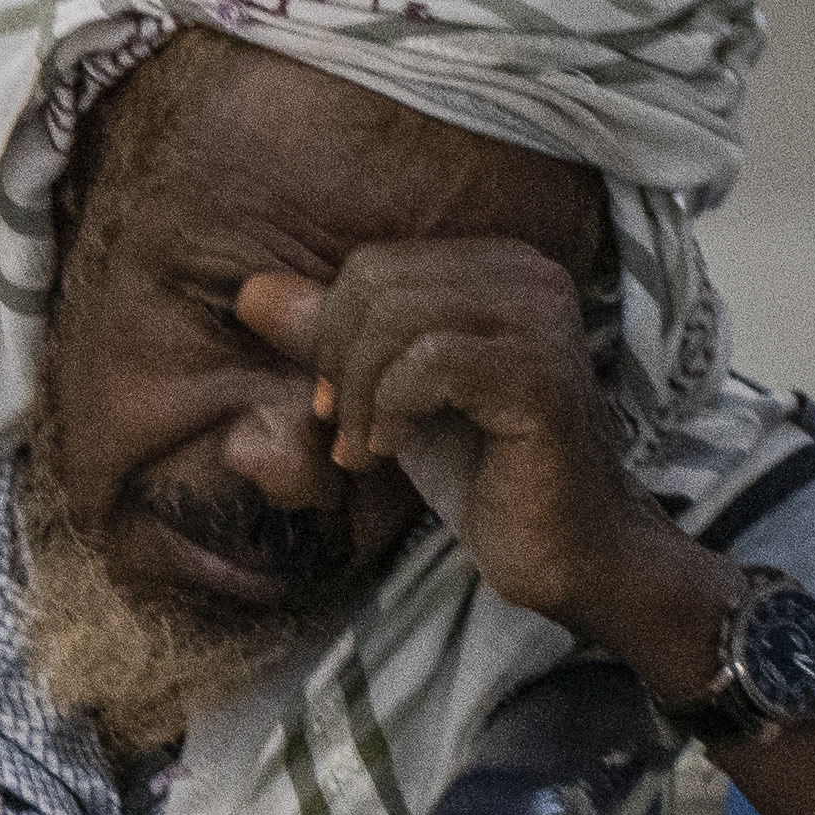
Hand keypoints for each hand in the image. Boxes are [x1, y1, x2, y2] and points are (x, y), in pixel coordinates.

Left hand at [242, 238, 721, 676]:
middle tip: (344, 433)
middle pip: (377, 284)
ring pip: (395, 318)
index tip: (332, 407)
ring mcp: (542, 322)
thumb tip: (251, 291)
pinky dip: (391, 410)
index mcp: (498, 264)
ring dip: (359, 395)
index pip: (373, 267)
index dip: (331, 336)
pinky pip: (429, 363)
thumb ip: (333, 339)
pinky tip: (392, 450)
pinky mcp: (540, 377)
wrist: (563, 549)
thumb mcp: (391, 393)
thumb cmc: (484, 470)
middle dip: (339, 364)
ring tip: (365, 449)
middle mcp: (529, 275)